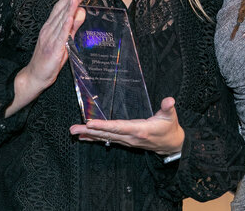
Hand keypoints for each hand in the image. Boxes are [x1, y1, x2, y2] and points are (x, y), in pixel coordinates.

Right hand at [6, 0, 84, 116]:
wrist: (35, 76)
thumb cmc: (49, 59)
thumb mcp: (63, 40)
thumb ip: (72, 27)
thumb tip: (81, 12)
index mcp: (50, 28)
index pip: (59, 11)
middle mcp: (48, 31)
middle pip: (60, 13)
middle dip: (69, 1)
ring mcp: (50, 39)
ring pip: (61, 21)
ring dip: (68, 9)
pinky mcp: (53, 49)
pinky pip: (60, 36)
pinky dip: (65, 26)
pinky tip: (69, 18)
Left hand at [69, 97, 184, 155]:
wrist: (171, 145)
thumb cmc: (170, 127)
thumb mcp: (171, 116)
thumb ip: (168, 107)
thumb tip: (170, 100)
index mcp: (140, 130)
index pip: (119, 127)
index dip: (105, 125)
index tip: (91, 123)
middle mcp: (131, 137)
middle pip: (107, 133)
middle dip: (90, 131)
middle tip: (73, 128)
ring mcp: (127, 141)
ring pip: (105, 138)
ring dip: (89, 135)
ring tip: (74, 132)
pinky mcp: (126, 141)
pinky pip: (108, 140)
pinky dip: (95, 138)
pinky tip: (84, 137)